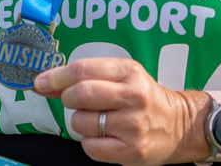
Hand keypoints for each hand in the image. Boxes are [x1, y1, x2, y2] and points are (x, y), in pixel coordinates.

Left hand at [34, 57, 202, 165]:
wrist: (179, 126)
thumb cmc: (143, 98)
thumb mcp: (122, 77)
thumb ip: (85, 77)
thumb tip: (43, 84)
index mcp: (129, 72)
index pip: (83, 70)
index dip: (56, 77)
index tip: (40, 82)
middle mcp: (133, 97)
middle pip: (80, 95)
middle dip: (67, 98)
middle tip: (73, 101)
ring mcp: (133, 126)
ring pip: (82, 122)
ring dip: (80, 121)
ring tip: (97, 120)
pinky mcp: (131, 151)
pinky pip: (90, 147)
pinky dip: (90, 142)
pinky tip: (104, 136)